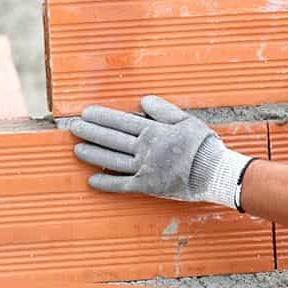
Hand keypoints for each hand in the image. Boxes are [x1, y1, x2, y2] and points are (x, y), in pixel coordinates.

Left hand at [70, 95, 253, 207]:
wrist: (214, 171)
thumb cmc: (202, 143)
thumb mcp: (187, 119)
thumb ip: (163, 110)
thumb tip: (143, 100)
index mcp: (154, 131)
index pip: (122, 122)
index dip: (102, 117)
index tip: (86, 113)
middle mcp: (145, 149)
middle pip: (112, 139)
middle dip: (91, 132)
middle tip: (74, 127)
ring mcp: (145, 169)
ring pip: (113, 160)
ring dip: (93, 154)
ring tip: (77, 149)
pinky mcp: (148, 186)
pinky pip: (122, 185)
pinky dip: (106, 183)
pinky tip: (92, 179)